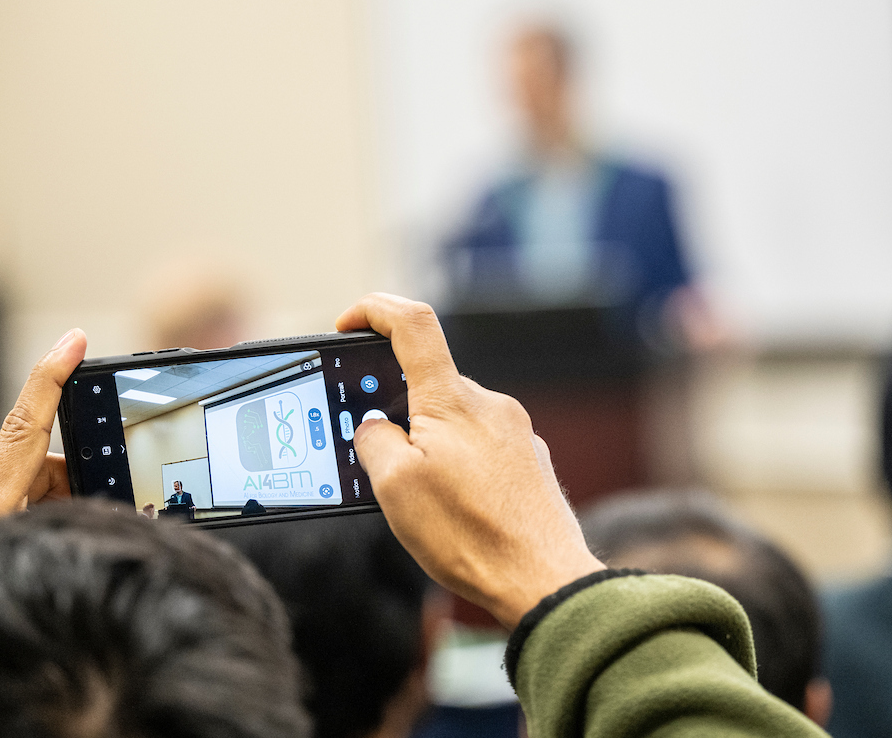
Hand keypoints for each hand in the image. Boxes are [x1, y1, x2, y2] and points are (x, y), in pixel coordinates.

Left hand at [0, 328, 87, 554]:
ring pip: (4, 484)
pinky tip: (10, 545)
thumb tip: (105, 511)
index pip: (24, 427)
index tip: (72, 342)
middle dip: (64, 481)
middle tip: (82, 517)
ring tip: (42, 544)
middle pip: (27, 464)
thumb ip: (67, 530)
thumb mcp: (37, 586)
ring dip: (35, 504)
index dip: (51, 378)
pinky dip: (3, 514)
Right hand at [336, 294, 604, 629]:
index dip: (373, 310)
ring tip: (417, 499)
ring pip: (452, 419)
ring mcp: (514, 432)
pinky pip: (478, 446)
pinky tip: (451, 509)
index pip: (412, 323)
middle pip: (427, 382)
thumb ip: (373, 441)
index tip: (346, 325)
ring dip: (424, 445)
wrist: (544, 582)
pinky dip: (453, 464)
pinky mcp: (527, 461)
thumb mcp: (394, 488)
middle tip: (373, 455)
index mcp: (452, 399)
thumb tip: (374, 426)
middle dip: (392, 409)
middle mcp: (489, 405)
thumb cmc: (471, 536)